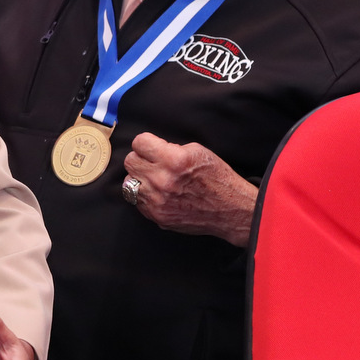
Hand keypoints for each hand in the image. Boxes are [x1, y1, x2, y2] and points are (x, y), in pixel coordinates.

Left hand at [122, 133, 257, 246]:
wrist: (230, 210)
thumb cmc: (217, 178)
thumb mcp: (198, 151)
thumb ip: (170, 148)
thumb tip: (149, 149)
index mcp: (174, 160)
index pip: (139, 143)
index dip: (146, 143)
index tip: (150, 147)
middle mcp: (162, 181)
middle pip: (130, 162)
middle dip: (141, 159)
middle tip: (153, 163)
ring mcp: (157, 201)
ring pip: (129, 182)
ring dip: (141, 179)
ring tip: (156, 179)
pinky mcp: (156, 216)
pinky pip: (136, 201)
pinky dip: (145, 196)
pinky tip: (160, 194)